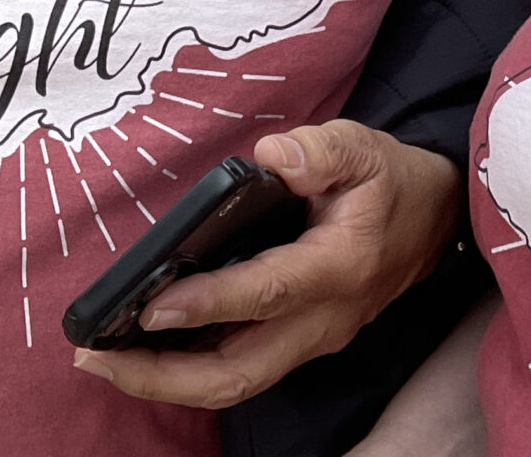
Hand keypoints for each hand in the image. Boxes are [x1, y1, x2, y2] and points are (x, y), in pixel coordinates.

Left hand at [73, 122, 462, 409]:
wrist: (434, 220)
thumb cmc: (390, 181)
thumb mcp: (364, 147)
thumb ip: (319, 149)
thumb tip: (270, 160)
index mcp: (339, 266)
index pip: (266, 294)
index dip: (208, 303)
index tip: (153, 305)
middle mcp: (323, 319)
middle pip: (238, 373)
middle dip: (162, 377)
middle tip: (96, 357)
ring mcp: (312, 339)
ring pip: (233, 384)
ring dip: (165, 382)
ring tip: (103, 360)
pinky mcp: (299, 344)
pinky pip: (239, 370)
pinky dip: (186, 371)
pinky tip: (143, 351)